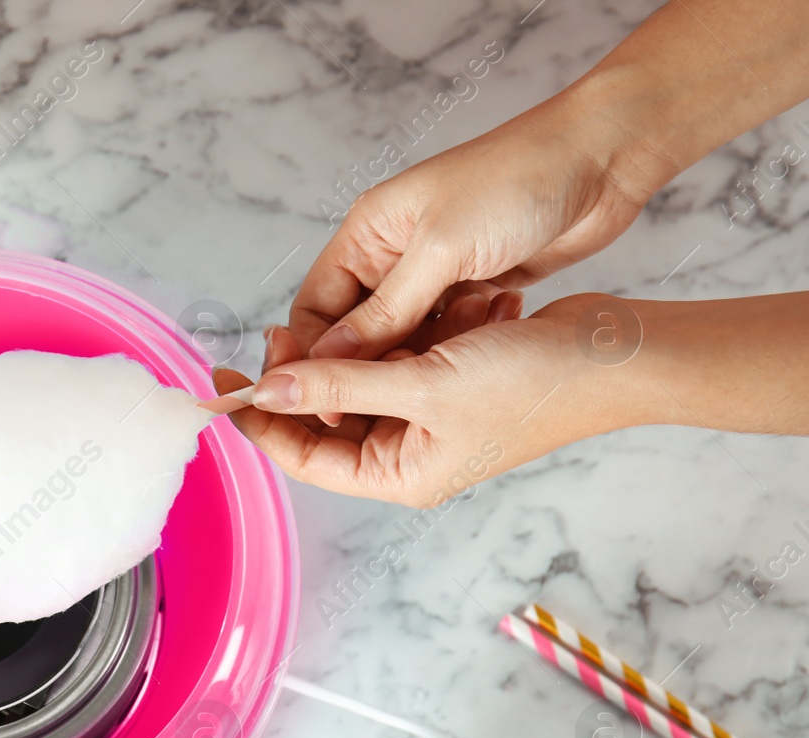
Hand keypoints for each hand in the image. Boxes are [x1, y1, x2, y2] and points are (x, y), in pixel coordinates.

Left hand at [217, 295, 634, 507]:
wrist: (618, 351)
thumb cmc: (535, 383)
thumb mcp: (422, 383)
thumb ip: (340, 383)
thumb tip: (271, 389)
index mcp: (397, 473)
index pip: (304, 456)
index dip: (261, 421)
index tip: (224, 383)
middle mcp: (408, 452)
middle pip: (327, 418)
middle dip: (306, 372)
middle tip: (278, 330)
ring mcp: (430, 417)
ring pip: (362, 381)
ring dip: (356, 347)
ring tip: (352, 312)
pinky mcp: (451, 380)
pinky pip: (400, 357)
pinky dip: (397, 333)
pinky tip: (412, 308)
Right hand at [289, 95, 653, 365]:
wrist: (603, 159)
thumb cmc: (518, 180)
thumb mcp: (442, 250)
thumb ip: (385, 311)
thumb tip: (329, 359)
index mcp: (367, 233)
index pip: (315, 308)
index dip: (314, 356)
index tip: (328, 399)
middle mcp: (391, 255)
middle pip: (355, 330)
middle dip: (369, 366)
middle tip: (391, 398)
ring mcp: (434, 272)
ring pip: (402, 338)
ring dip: (419, 358)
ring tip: (449, 365)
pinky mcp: (472, 287)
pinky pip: (445, 333)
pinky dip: (456, 346)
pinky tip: (481, 347)